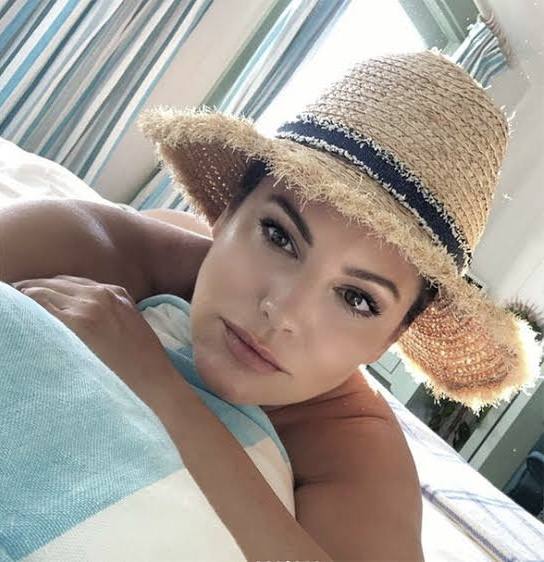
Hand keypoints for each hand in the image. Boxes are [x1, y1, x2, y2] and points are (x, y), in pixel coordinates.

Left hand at [12, 275, 167, 386]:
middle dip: (34, 289)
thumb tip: (84, 317)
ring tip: (10, 307)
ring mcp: (89, 306)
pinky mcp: (79, 323)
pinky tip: (17, 315)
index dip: (50, 288)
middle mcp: (102, 294)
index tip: (34, 297)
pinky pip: (40, 304)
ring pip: (43, 289)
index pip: (71, 281)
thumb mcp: (132, 325)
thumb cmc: (143, 363)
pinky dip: (26, 306)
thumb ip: (110, 312)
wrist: (154, 382)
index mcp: (116, 292)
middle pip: (56, 282)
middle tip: (14, 300)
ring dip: (27, 297)